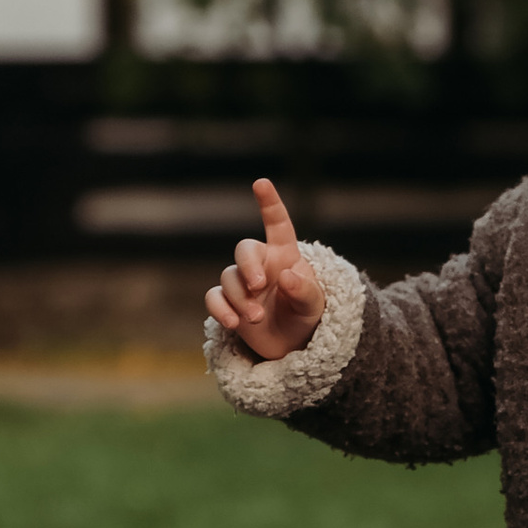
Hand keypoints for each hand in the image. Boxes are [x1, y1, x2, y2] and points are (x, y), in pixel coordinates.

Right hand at [205, 177, 324, 361]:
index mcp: (284, 255)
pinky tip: (233, 323)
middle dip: (247, 266)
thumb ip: (304, 290)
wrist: (290, 344)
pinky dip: (221, 309)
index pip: (277, 224)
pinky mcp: (227, 303)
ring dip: (241, 299)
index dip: (269, 203)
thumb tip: (286, 276)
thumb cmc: (306, 315)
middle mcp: (260, 264)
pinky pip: (214, 298)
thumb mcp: (314, 305)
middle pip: (244, 250)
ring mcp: (241, 283)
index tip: (261, 183)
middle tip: (258, 285)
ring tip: (257, 318)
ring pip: (229, 279)